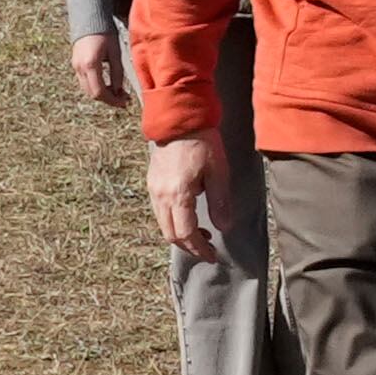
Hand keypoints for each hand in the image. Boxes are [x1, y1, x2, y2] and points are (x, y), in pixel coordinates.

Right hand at [69, 31, 129, 107]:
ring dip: (103, 94)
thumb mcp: (115, 52)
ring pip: (88, 90)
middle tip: (124, 100)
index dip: (112, 100)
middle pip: (92, 93)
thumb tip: (119, 91)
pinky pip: (86, 82)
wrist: (89, 19)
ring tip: (119, 93)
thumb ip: (117, 73)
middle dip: (109, 99)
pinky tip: (109, 85)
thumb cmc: (105, 33)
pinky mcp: (76, 65)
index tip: (124, 102)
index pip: (99, 91)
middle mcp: (80, 68)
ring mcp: (76, 67)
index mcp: (90, 64)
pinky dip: (97, 87)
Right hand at [147, 129, 226, 266]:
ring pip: (163, 225)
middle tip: (208, 250)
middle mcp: (161, 195)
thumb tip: (224, 227)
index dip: (199, 248)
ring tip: (202, 235)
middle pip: (171, 234)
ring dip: (180, 235)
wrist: (179, 119)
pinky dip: (173, 222)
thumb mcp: (218, 172)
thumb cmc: (203, 142)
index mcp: (178, 194)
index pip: (185, 233)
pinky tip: (189, 217)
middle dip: (189, 246)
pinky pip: (159, 212)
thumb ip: (220, 201)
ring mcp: (153, 189)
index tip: (212, 255)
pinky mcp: (152, 183)